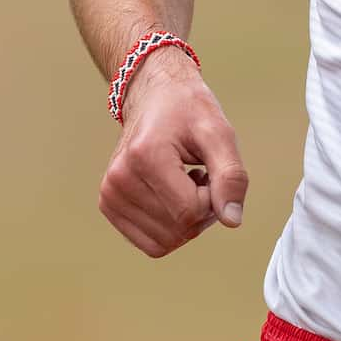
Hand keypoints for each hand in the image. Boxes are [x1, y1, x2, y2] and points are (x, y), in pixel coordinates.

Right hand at [99, 53, 248, 257]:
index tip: (209, 172)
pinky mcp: (109, 205)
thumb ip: (231, 177)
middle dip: (201, 211)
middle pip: (178, 230)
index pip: (189, 211)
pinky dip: (169, 228)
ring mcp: (110, 194)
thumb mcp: (219, 134)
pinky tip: (171, 196)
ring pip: (165, 242)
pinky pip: (151, 243)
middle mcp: (119, 178)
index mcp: (145, 156)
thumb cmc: (187, 111)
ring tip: (184, 183)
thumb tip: (232, 220)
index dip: (212, 201)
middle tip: (199, 176)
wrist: (154, 97)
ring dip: (186, 220)